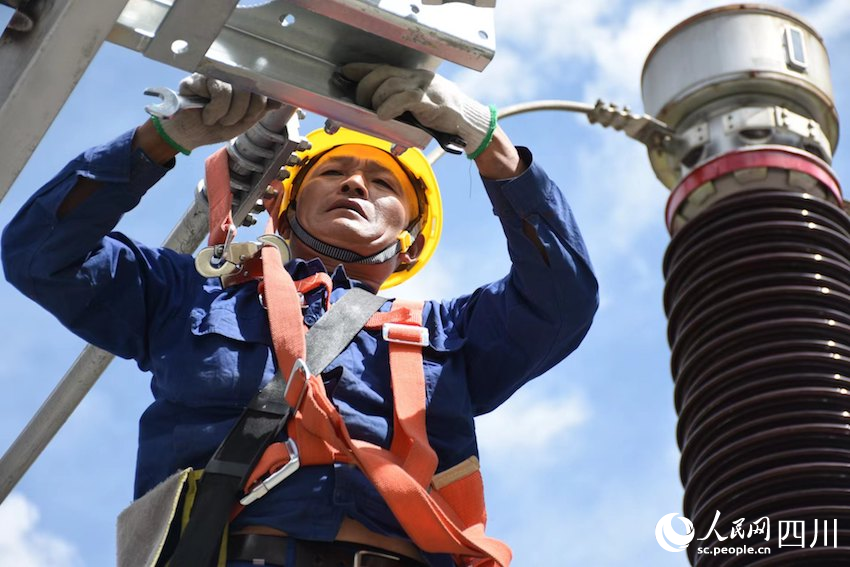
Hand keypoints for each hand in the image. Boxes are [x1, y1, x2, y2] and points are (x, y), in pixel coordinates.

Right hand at [158, 73, 277, 150]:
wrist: (190, 134)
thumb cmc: (216, 125)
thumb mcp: (245, 120)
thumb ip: (262, 108)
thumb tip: (284, 101)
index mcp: (244, 83)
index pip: (264, 86)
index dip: (260, 104)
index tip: (249, 116)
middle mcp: (231, 74)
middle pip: (254, 90)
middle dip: (245, 113)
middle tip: (229, 120)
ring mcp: (215, 73)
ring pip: (239, 92)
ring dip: (229, 115)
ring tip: (217, 118)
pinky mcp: (199, 77)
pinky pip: (221, 92)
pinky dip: (215, 111)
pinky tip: (206, 114)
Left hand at [340, 63, 492, 155]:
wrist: (469, 122)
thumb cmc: (442, 117)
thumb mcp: (418, 108)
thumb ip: (399, 110)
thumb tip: (378, 121)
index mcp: (412, 77)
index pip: (383, 67)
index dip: (362, 68)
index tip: (345, 72)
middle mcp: (416, 78)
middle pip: (382, 73)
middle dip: (365, 86)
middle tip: (361, 102)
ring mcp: (424, 88)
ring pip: (390, 84)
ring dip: (376, 99)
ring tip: (376, 112)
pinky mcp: (430, 102)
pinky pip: (405, 99)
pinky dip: (390, 106)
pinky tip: (383, 115)